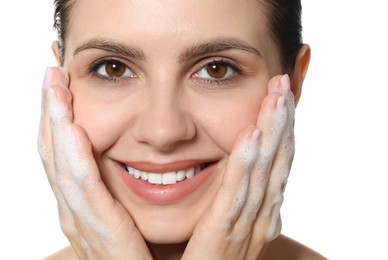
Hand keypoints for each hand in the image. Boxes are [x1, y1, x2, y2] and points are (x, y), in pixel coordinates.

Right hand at [37, 67, 152, 259]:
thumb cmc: (145, 253)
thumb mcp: (131, 213)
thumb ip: (125, 186)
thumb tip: (136, 152)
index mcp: (85, 202)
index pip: (66, 151)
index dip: (59, 115)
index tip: (62, 80)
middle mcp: (76, 209)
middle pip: (55, 152)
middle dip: (51, 110)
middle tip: (52, 71)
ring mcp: (83, 223)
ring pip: (61, 164)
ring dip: (55, 122)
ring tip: (54, 85)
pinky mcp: (101, 234)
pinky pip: (84, 190)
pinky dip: (74, 157)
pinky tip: (72, 126)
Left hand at [182, 75, 294, 259]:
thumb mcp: (220, 224)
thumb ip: (227, 196)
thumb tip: (227, 168)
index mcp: (255, 210)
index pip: (273, 162)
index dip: (279, 128)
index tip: (278, 95)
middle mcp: (257, 215)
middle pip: (275, 161)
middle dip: (282, 121)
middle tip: (283, 83)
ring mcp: (244, 226)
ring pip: (264, 172)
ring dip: (272, 133)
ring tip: (277, 97)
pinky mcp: (223, 236)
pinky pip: (236, 195)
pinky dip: (246, 165)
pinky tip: (249, 136)